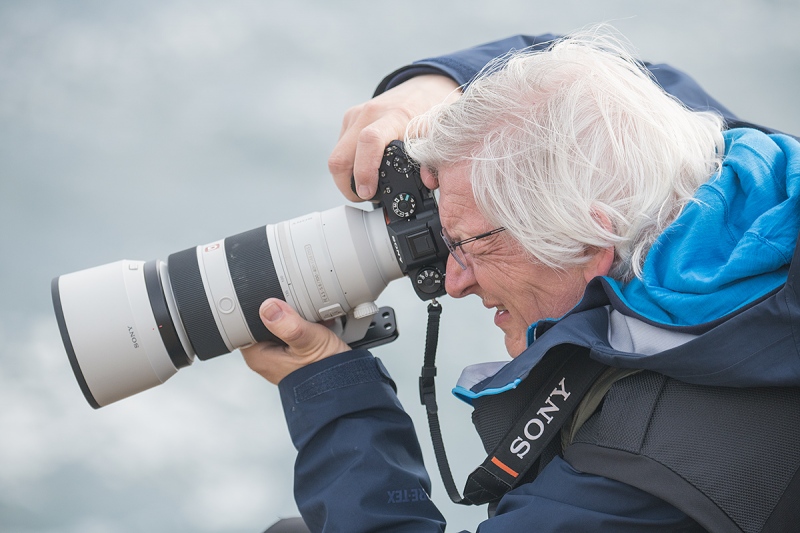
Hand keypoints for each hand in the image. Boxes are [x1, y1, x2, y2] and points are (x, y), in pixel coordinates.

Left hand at [240, 299, 349, 384]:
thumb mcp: (309, 342)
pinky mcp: (295, 353)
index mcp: (258, 356)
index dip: (262, 306)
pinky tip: (318, 324)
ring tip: (313, 319)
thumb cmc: (326, 373)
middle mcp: (266, 356)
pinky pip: (294, 330)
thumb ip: (288, 325)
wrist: (346, 387)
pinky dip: (307, 324)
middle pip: (265, 319)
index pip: (246, 319)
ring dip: (298, 316)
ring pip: (282, 322)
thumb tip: (268, 306)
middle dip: (284, 309)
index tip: (280, 300)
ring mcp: (280, 355)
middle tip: (301, 311)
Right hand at [329, 74, 460, 201]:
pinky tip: (365, 171)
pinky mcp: (349, 120)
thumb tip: (428, 183)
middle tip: (366, 197)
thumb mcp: (438, 136)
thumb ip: (434, 160)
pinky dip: (349, 166)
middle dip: (347, 186)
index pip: (369, 141)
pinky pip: (340, 149)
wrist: (423, 88)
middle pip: (340, 156)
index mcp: (395, 116)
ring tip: (367, 187)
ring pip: (337, 156)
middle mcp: (370, 114)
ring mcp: (356, 116)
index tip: (368, 192)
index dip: (364, 171)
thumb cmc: (431, 112)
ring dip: (346, 178)